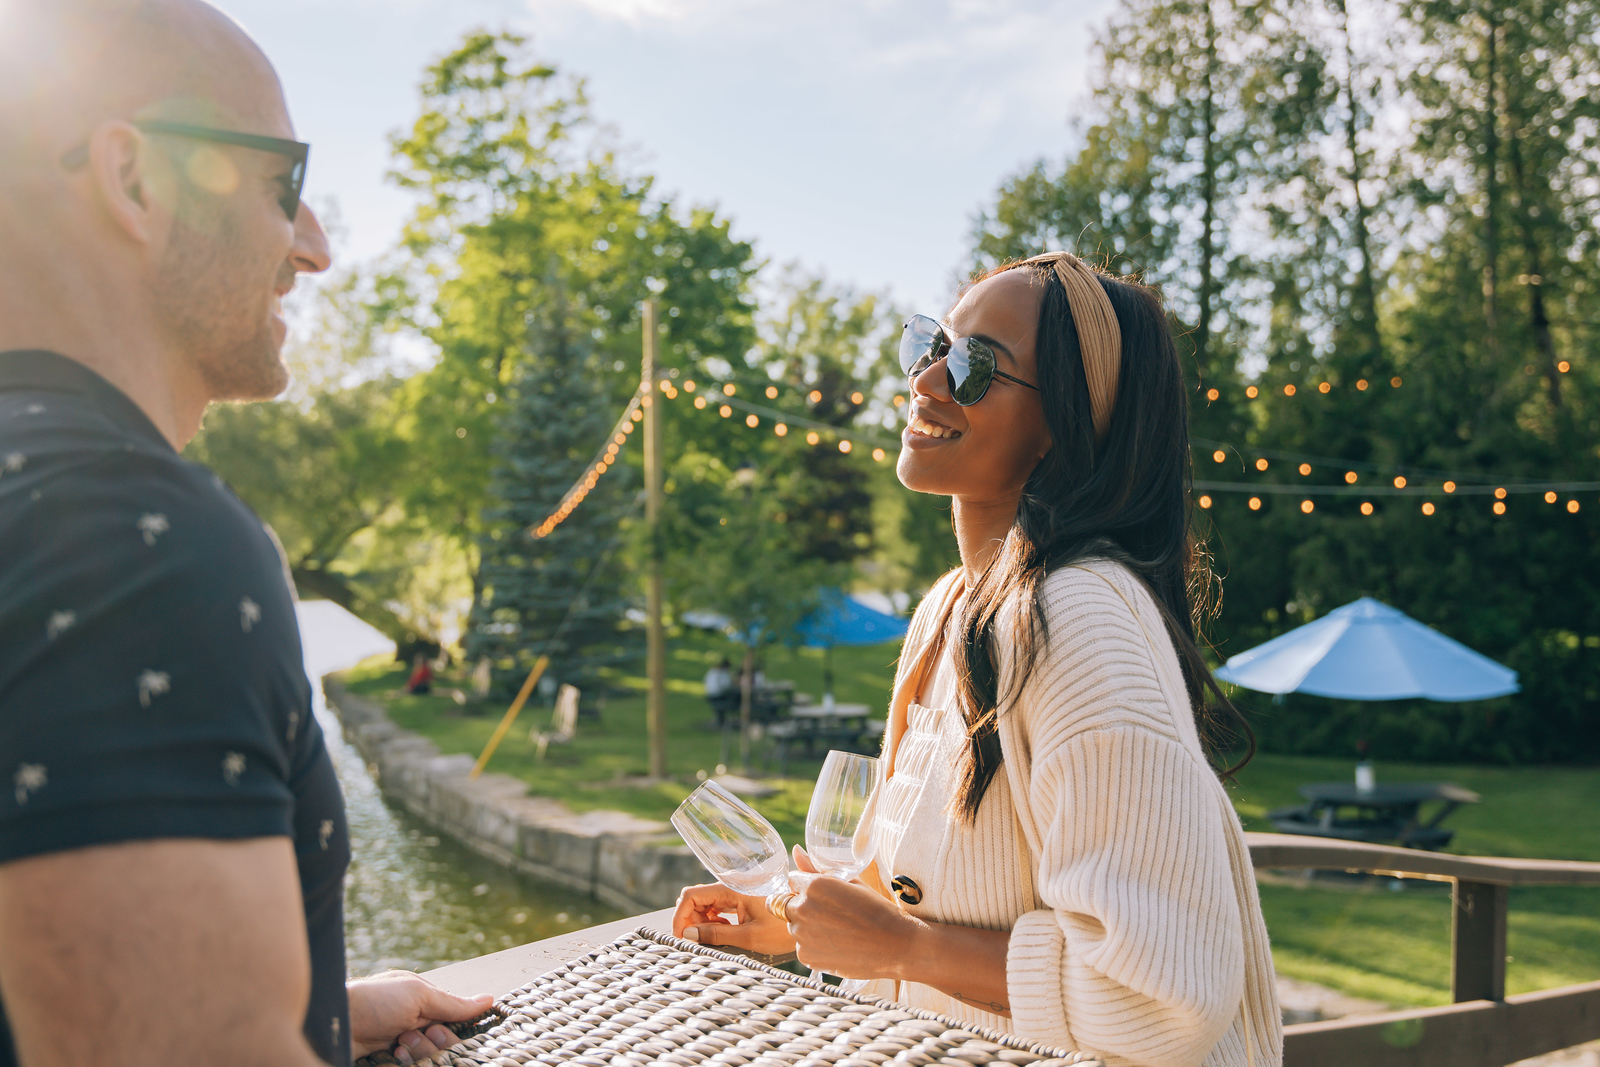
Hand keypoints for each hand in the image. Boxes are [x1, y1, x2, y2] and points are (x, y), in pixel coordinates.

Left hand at [347, 971, 494, 1062]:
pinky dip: (406, 1062)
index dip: (450, 1030)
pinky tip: (391, 1055)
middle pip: (443, 1041)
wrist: (335, 1023)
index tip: (435, 1031)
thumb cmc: (374, 1001)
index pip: (454, 1019)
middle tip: (409, 1035)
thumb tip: (488, 999)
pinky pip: (413, 1064)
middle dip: (430, 1042)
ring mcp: (401, 1040)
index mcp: (423, 999)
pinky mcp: (390, 1058)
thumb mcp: (417, 996)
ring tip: (396, 1045)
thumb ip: (452, 1003)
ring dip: (416, 1052)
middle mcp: (414, 1020)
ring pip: (429, 1056)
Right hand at [671, 881, 798, 957]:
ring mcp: (737, 891)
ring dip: (703, 922)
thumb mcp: (748, 936)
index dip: (680, 916)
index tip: (680, 938)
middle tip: (699, 942)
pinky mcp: (744, 899)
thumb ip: (715, 934)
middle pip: (697, 899)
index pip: (691, 895)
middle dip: (691, 921)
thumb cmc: (783, 928)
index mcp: (731, 889)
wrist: (811, 920)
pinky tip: (726, 934)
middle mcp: (732, 885)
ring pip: (707, 904)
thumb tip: (688, 934)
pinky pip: (720, 907)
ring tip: (715, 939)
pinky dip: (715, 921)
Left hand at [784, 846, 922, 979]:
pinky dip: (814, 946)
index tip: (825, 895)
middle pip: (788, 904)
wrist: (895, 946)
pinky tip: (837, 945)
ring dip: (807, 926)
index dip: (808, 886)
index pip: (792, 880)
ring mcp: (802, 936)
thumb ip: (815, 868)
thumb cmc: (876, 910)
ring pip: (795, 926)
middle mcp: (802, 910)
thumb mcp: (849, 882)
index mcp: (813, 886)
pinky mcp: (806, 957)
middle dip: (804, 906)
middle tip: (833, 915)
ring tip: (838, 931)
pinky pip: (802, 946)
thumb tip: (795, 850)